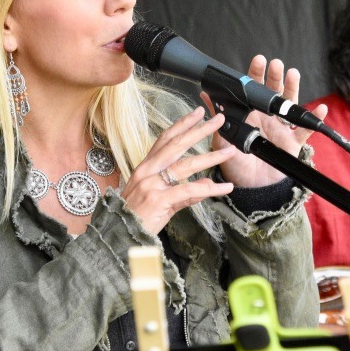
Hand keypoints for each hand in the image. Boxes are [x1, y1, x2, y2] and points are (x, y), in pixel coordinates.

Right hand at [121, 107, 236, 233]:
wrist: (119, 237)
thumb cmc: (137, 219)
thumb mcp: (160, 201)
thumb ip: (184, 192)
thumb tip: (204, 184)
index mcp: (145, 168)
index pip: (165, 139)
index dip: (182, 125)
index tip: (198, 113)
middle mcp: (147, 172)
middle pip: (177, 145)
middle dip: (199, 130)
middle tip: (218, 120)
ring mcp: (151, 185)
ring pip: (186, 165)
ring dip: (211, 157)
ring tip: (230, 152)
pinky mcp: (159, 200)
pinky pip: (189, 191)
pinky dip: (210, 189)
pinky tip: (225, 187)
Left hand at [205, 55, 327, 187]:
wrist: (250, 188)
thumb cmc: (235, 164)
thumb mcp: (222, 141)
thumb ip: (217, 119)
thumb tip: (204, 95)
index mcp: (249, 114)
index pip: (252, 90)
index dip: (256, 75)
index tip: (258, 61)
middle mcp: (266, 117)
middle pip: (273, 92)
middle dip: (275, 76)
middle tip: (275, 65)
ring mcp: (281, 128)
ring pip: (290, 104)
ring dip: (293, 88)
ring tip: (293, 74)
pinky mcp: (293, 142)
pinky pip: (305, 129)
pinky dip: (314, 119)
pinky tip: (320, 108)